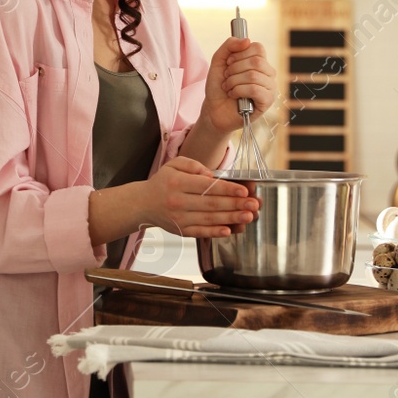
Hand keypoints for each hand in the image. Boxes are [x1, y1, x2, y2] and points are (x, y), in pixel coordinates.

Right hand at [137, 156, 257, 238]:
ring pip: (209, 219)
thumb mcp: (174, 165)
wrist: (143, 204)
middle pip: (211, 204)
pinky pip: (201, 232)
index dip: (227, 189)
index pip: (207, 186)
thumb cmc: (163, 182)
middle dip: (235, 204)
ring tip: (248, 216)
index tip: (244, 190)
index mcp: (177, 183)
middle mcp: (177, 202)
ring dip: (231, 218)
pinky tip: (229, 231)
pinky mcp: (181, 231)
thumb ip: (193, 165)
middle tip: (254, 204)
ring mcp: (179, 218)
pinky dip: (215, 232)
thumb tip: (211, 175)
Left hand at [202, 38, 276, 137]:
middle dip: (235, 69)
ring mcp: (270, 87)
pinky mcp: (267, 101)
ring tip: (228, 87)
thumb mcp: (219, 61)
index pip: (258, 48)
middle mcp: (268, 73)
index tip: (228, 62)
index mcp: (260, 62)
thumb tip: (247, 40)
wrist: (213, 109)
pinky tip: (233, 95)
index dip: (240, 53)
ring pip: (253, 75)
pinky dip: (238, 91)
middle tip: (227, 77)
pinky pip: (254, 89)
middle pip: (256, 61)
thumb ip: (229, 46)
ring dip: (234, 81)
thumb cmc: (218, 86)